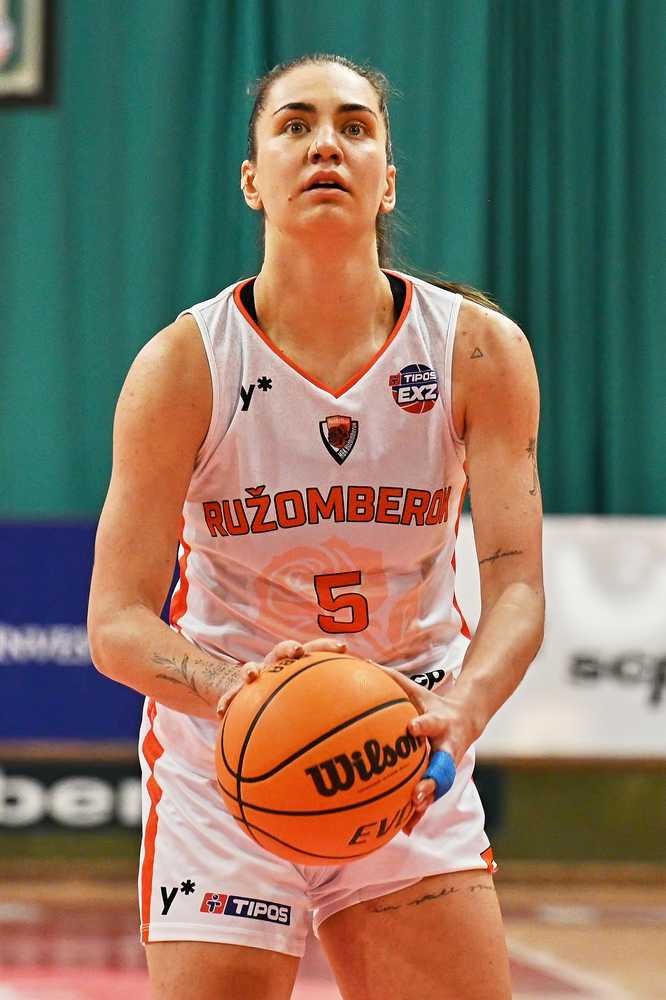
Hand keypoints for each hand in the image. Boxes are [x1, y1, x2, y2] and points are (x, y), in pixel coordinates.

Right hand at [216, 638, 346, 719]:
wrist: (253, 702)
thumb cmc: (294, 708)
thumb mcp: (317, 709)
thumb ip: (340, 712)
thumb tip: (374, 725)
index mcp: (299, 667)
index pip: (316, 650)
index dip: (328, 647)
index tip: (343, 648)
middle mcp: (278, 667)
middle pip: (284, 650)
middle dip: (290, 648)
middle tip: (297, 652)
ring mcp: (257, 677)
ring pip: (253, 667)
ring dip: (252, 668)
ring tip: (251, 674)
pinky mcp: (237, 692)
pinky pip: (230, 696)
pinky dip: (227, 702)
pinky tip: (222, 713)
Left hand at [382, 667, 477, 833]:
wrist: (467, 719)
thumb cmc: (432, 703)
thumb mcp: (417, 690)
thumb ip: (391, 679)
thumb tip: (361, 661)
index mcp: (440, 723)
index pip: (431, 723)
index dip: (423, 726)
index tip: (411, 729)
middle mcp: (447, 748)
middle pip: (441, 766)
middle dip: (431, 780)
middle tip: (418, 793)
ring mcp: (446, 766)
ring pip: (437, 788)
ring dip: (425, 803)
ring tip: (410, 817)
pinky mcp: (441, 778)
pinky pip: (429, 798)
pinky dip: (417, 813)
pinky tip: (403, 829)